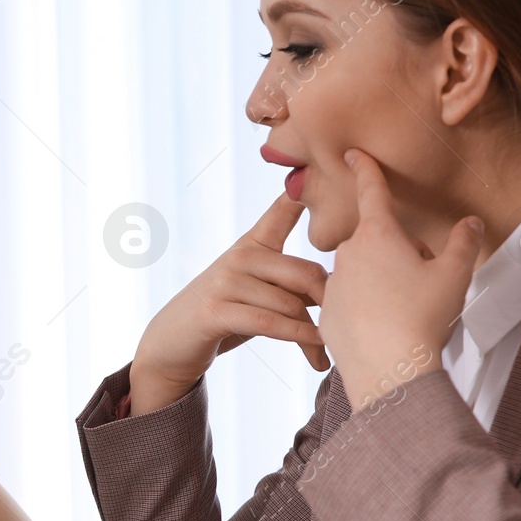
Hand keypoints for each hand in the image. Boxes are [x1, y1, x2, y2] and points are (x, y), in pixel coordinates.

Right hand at [129, 192, 328, 413]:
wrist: (172, 344)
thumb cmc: (225, 317)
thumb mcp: (257, 291)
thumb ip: (290, 281)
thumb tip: (339, 284)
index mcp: (252, 244)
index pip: (283, 210)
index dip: (305, 191)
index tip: (338, 166)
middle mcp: (240, 256)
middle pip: (304, 272)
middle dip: (330, 302)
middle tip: (348, 324)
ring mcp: (226, 281)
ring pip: (290, 305)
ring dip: (316, 335)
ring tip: (329, 351)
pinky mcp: (217, 310)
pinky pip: (271, 323)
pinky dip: (299, 340)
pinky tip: (317, 354)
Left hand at [320, 149, 483, 410]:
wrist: (389, 371)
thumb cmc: (422, 318)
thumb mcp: (455, 275)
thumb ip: (463, 242)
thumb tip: (470, 223)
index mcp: (378, 235)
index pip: (372, 191)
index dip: (365, 168)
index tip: (352, 153)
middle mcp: (347, 254)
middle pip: (377, 241)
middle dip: (399, 253)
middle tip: (423, 282)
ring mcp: (333, 285)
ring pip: (362, 273)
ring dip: (382, 282)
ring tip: (404, 311)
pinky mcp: (326, 315)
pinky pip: (350, 302)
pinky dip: (366, 309)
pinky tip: (385, 328)